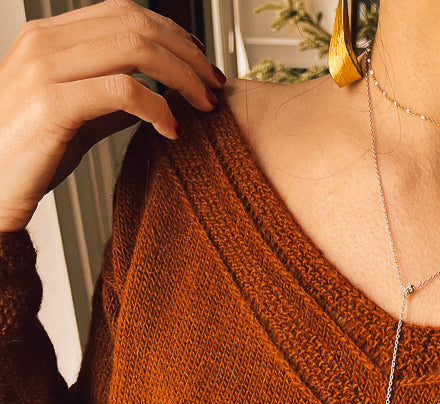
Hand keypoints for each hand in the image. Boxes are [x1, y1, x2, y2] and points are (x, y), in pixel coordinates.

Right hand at [0, 0, 226, 232]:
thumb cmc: (28, 156)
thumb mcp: (74, 115)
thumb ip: (111, 97)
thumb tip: (158, 93)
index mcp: (48, 37)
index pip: (123, 12)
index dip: (171, 32)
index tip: (200, 60)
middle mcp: (44, 43)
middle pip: (136, 24)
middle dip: (186, 53)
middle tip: (213, 84)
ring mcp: (45, 70)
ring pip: (135, 49)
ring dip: (181, 76)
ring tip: (203, 105)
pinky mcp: (53, 105)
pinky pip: (122, 92)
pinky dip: (158, 107)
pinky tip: (172, 129)